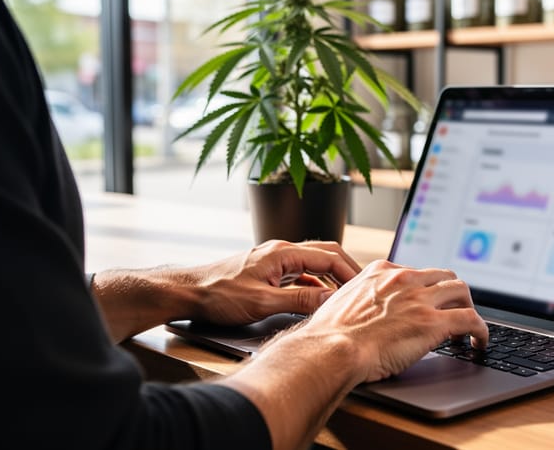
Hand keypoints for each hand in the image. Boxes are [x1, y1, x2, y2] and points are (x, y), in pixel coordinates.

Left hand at [187, 239, 361, 325]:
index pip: (329, 257)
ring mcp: (274, 261)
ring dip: (331, 278)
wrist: (189, 293)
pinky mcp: (268, 272)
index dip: (350, 273)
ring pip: (313, 265)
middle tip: (364, 288)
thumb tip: (331, 302)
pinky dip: (315, 285)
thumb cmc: (219, 294)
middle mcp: (281, 252)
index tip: (365, 288)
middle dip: (346, 270)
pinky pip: (300, 275)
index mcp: (283, 253)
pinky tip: (319, 300)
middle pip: (325, 255)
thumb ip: (300, 302)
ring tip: (346, 296)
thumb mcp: (263, 302)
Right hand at [294, 259, 488, 382]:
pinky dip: (481, 330)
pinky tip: (479, 342)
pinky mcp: (433, 323)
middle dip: (451, 294)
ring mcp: (420, 299)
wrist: (332, 350)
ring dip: (467, 307)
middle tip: (453, 312)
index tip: (428, 302)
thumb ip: (358, 300)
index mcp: (380, 271)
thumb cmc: (329, 336)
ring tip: (468, 327)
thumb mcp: (341, 303)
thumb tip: (361, 312)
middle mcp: (403, 279)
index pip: (416, 272)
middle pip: (443, 276)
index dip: (426, 289)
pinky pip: (471, 319)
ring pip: (461, 291)